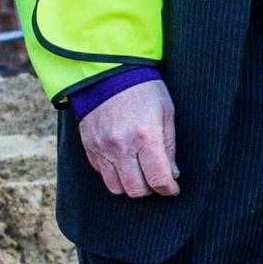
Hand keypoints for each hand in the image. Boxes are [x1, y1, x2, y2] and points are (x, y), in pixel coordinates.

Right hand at [78, 77, 180, 199]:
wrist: (107, 73)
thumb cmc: (143, 89)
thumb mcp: (165, 112)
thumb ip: (169, 146)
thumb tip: (172, 173)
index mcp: (145, 136)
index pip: (158, 178)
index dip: (168, 189)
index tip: (172, 188)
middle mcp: (122, 146)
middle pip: (136, 190)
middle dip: (151, 189)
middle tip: (157, 179)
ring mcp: (102, 148)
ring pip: (117, 187)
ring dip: (131, 186)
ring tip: (140, 173)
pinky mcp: (90, 147)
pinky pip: (103, 174)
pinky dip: (115, 175)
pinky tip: (124, 162)